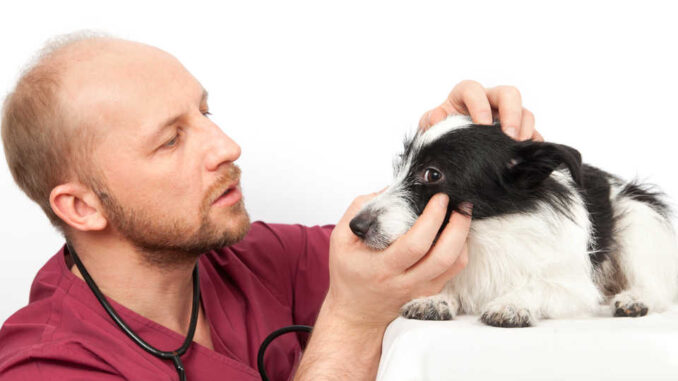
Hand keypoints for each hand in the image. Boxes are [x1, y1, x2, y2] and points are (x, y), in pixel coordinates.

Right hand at [324, 192, 470, 327]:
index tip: (439, 199)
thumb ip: (360, 210)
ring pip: (455, 265)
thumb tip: (389, 190)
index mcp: (382, 268)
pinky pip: (454, 271)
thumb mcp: (341, 240)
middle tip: (460, 204)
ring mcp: (421, 290)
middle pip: (444, 257)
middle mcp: (404, 282)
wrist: (356, 313)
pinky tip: (455, 234)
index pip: (415, 244)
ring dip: (463, 237)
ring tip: (461, 215)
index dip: (432, 219)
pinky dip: (460, 249)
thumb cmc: (349, 274)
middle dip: (458, 226)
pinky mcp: (430, 293)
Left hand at [419, 80, 542, 140]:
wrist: (451, 144)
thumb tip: (437, 117)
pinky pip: (533, 133)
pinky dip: (533, 144)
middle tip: (509, 135)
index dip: (480, 105)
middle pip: (509, 94)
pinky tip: (527, 157)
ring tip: (517, 150)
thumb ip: (430, 121)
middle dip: (512, 113)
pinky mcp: (518, 130)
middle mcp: (490, 100)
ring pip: (525, 112)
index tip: (482, 124)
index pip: (474, 90)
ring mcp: (507, 115)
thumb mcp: (430, 125)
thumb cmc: (441, 129)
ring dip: (525, 130)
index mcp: (465, 94)